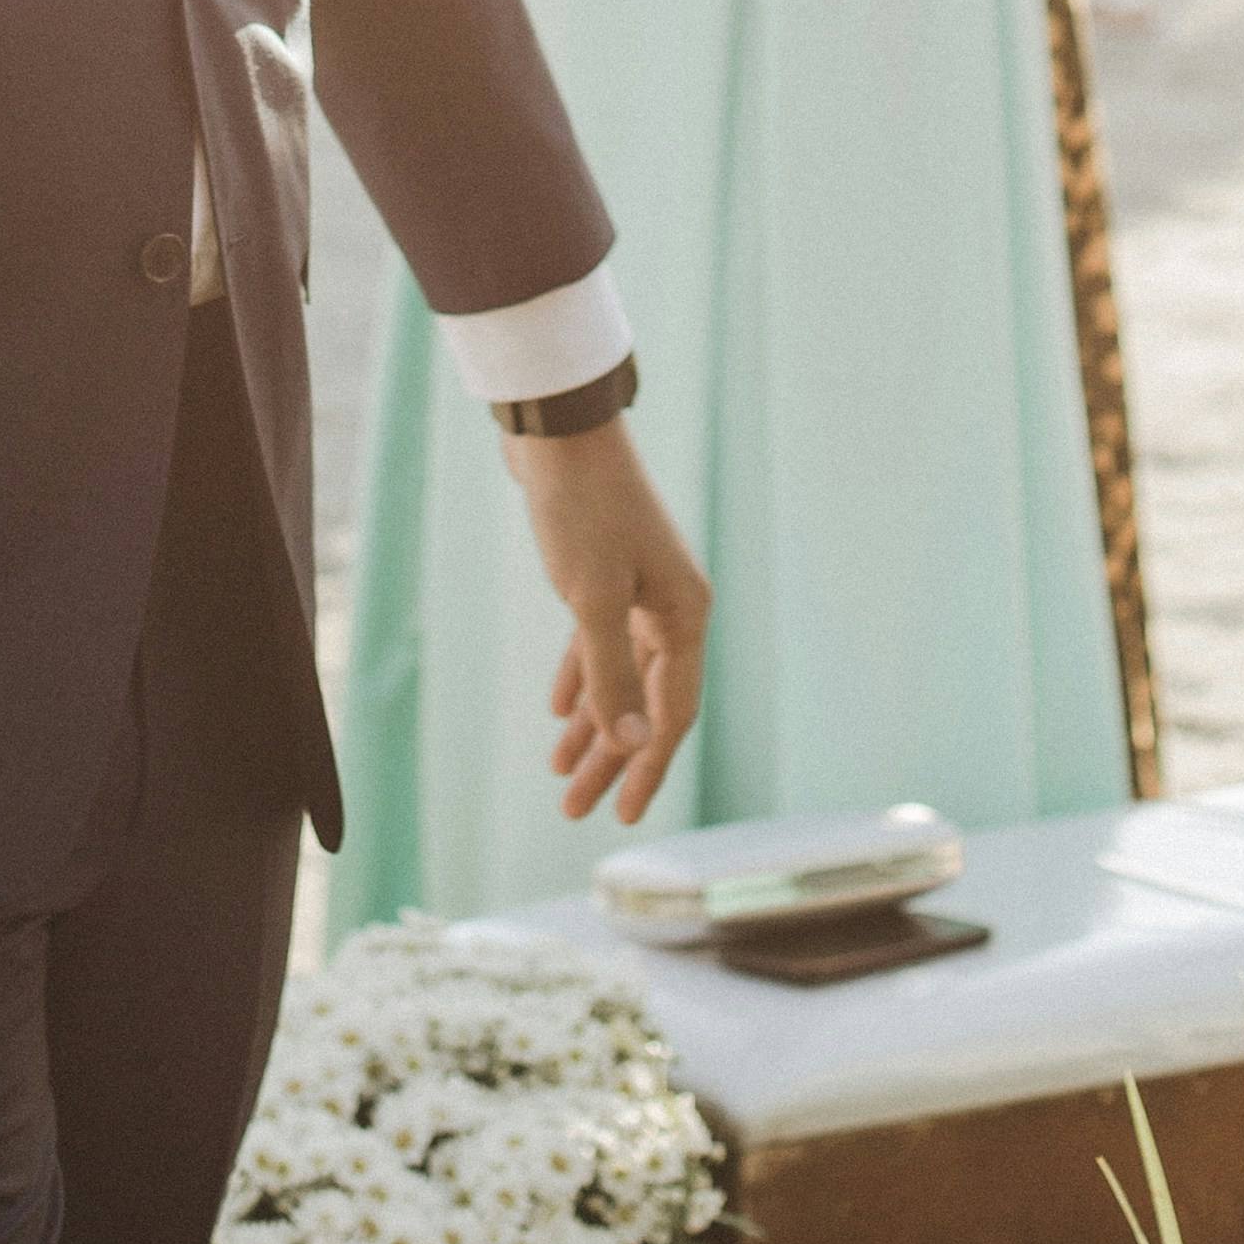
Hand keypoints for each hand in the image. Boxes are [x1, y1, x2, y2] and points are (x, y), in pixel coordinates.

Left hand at [508, 417, 708, 824]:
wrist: (558, 428)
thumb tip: (634, 746)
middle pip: (645, 701)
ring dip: (592, 724)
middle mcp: (670, 605)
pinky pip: (599, 643)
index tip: (623, 815)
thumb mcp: (591, 598)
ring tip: (560, 773)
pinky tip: (558, 709)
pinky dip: (582, 677)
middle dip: (611, 758)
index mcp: (684, 613)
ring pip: (619, 675)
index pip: (673, 712)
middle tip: (576, 810)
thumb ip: (612, 675)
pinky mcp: (605, 572)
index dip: (647, 767)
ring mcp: (638, 589)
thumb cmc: (581, 507)